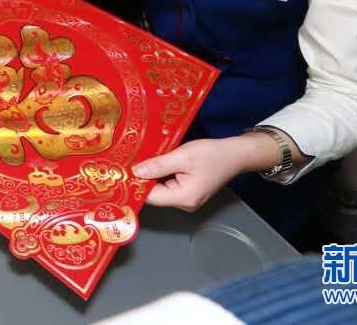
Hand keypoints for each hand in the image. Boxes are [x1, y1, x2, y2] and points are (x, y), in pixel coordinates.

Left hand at [133, 135, 274, 210]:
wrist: (235, 154)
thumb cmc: (212, 154)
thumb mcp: (183, 156)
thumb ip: (159, 165)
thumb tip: (136, 171)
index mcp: (184, 198)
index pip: (151, 196)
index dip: (136, 184)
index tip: (121, 172)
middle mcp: (184, 203)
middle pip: (154, 193)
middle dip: (142, 177)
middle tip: (127, 161)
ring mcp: (187, 199)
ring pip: (160, 188)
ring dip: (151, 174)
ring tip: (138, 158)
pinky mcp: (188, 191)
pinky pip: (168, 184)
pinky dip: (161, 173)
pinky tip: (154, 161)